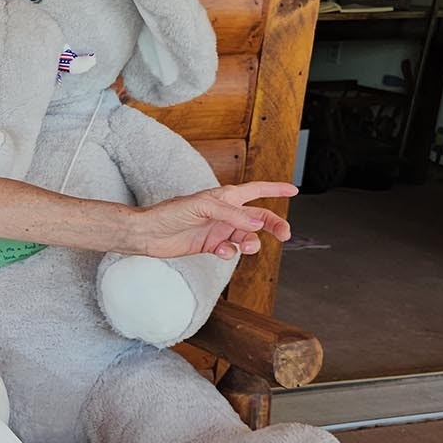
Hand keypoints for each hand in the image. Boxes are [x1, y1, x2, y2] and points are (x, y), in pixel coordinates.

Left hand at [135, 181, 295, 259]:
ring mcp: (218, 230)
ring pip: (246, 237)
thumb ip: (231, 214)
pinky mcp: (210, 246)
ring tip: (246, 247)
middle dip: (273, 225)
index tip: (294, 189)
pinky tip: (221, 251)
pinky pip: (230, 250)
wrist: (148, 233)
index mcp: (225, 197)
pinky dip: (230, 253)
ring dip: (251, 243)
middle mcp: (225, 213)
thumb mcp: (203, 207)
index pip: (256, 190)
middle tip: (285, 235)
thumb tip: (256, 225)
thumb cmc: (171, 212)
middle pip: (258, 218)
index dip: (275, 189)